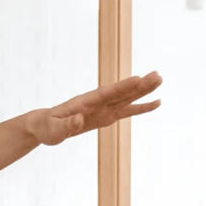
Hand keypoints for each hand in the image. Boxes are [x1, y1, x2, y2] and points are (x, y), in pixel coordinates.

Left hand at [27, 72, 162, 146]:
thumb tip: (78, 120)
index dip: (123, 87)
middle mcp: (97, 102)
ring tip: (160, 81)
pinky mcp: (106, 116)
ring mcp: (103, 108)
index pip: (107, 93)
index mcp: (85, 102)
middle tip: (158, 76)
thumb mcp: (53, 130)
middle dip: (139, 85)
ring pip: (127, 98)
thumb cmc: (47, 127)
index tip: (138, 78)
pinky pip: (126, 111)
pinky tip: (156, 104)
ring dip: (143, 91)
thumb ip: (65, 125)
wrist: (45, 126)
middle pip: (122, 92)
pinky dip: (141, 108)